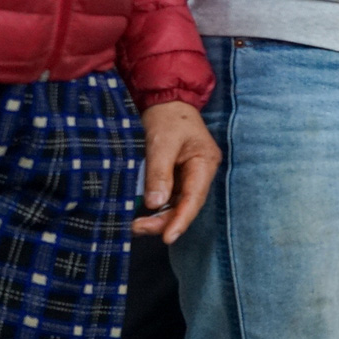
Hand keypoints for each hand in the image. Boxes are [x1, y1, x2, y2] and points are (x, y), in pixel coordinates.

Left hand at [131, 100, 220, 242]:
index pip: (194, 198)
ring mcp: (188, 176)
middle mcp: (200, 173)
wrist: (165, 100)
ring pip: (176, 205)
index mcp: (204, 163)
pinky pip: (168, 198)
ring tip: (134, 224)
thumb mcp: (161, 142)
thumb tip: (154, 204)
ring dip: (157, 217)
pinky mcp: (176, 176)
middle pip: (185, 206)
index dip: (181, 220)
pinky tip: (140, 213)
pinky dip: (154, 208)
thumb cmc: (167, 117)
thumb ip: (159, 173)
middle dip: (163, 221)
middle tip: (136, 227)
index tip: (167, 238)